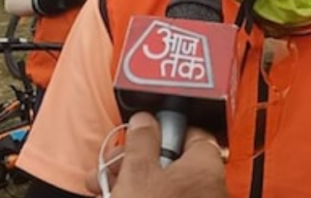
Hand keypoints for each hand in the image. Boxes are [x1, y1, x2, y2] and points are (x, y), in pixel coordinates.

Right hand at [85, 112, 226, 197]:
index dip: (163, 131)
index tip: (140, 135)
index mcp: (205, 168)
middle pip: (173, 164)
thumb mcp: (136, 173)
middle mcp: (210, 191)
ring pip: (164, 190)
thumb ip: (142, 141)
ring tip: (100, 190)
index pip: (192, 134)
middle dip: (135, 164)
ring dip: (130, 186)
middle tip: (108, 169)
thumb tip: (145, 120)